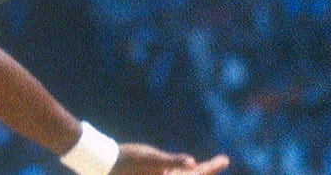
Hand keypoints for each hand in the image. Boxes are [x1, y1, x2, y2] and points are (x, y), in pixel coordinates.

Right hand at [111, 142, 229, 174]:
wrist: (105, 164)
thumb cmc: (129, 160)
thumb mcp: (152, 159)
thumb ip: (173, 162)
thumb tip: (194, 163)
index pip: (197, 174)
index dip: (212, 167)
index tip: (225, 159)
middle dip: (207, 170)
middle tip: (221, 160)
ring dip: (197, 171)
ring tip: (208, 165)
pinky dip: (183, 171)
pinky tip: (187, 167)